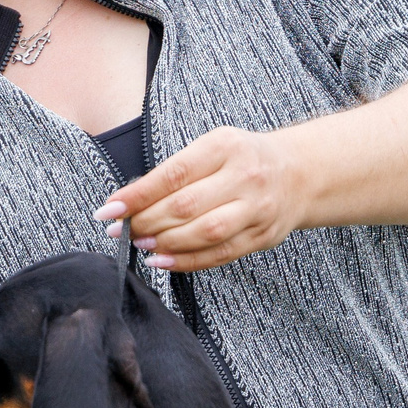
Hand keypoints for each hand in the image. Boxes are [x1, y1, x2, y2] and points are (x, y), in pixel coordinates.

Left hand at [97, 126, 308, 271]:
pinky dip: (187, 261)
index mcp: (225, 146)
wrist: (299, 173)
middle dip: (146, 222)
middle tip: (121, 230)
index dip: (137, 196)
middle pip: (186, 206)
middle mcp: (244, 176)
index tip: (108, 210)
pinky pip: (220, 254)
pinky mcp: (263, 235)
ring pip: (204, 233)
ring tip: (141, 244)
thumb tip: (127, 203)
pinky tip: (163, 261)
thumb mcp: (212, 148)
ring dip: (165, 243)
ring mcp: (256, 208)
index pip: (173, 175)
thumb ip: (175, 173)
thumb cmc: (243, 159)